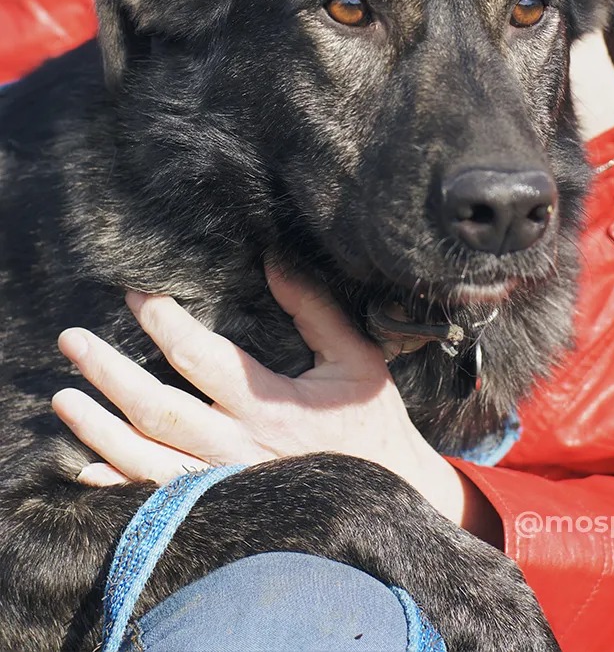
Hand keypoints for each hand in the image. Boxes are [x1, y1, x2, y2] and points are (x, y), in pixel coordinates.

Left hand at [52, 270, 502, 542]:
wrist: (392, 497)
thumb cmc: (371, 425)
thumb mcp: (356, 359)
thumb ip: (314, 311)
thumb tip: (273, 261)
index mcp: (270, 405)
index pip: (201, 357)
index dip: (164, 322)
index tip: (137, 295)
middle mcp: (238, 447)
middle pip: (158, 408)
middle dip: (109, 371)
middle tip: (72, 340)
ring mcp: (225, 484)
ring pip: (146, 459)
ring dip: (99, 428)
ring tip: (64, 398)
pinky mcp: (221, 509)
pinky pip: (160, 500)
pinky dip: (120, 484)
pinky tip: (88, 467)